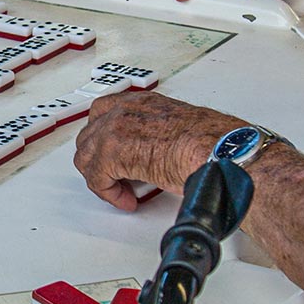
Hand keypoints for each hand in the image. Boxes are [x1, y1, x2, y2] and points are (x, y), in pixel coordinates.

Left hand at [74, 91, 244, 210]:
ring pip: (87, 157)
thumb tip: (156, 155)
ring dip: (103, 179)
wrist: (217, 150)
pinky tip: (128, 200)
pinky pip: (97, 178)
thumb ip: (157, 137)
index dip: (104, 140)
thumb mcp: (178, 131)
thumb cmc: (211, 143)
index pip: (103, 114)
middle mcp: (126, 110)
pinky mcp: (114, 151)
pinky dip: (110, 194)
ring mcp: (117, 128)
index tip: (114, 158)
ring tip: (124, 193)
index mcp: (143, 103)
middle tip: (118, 180)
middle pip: (90, 137)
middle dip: (100, 162)